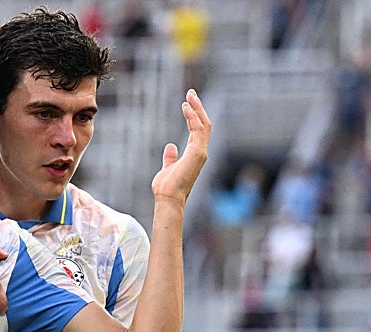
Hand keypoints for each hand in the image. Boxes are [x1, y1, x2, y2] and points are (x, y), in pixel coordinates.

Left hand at [150, 89, 211, 205]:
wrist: (168, 198)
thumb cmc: (167, 187)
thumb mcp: (168, 167)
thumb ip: (170, 157)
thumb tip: (170, 147)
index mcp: (194, 154)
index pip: (197, 130)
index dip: (193, 115)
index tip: (186, 103)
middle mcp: (200, 152)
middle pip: (204, 124)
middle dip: (198, 108)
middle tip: (191, 93)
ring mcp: (201, 153)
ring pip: (204, 125)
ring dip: (197, 109)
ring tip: (189, 96)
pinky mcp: (198, 153)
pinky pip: (199, 130)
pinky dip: (194, 118)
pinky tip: (187, 107)